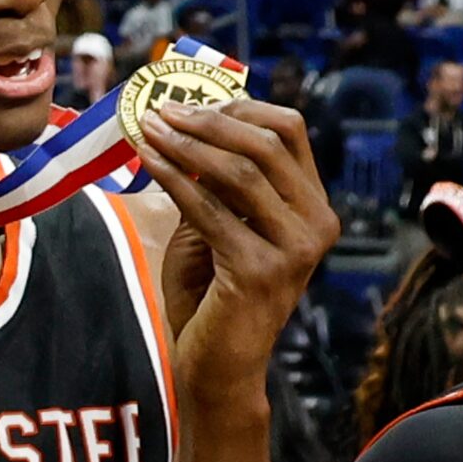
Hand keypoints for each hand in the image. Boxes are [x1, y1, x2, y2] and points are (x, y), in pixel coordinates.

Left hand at [140, 99, 336, 401]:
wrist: (219, 362)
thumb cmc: (213, 291)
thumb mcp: (217, 223)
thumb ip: (212, 180)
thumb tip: (180, 120)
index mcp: (313, 206)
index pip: (290, 131)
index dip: (239, 107)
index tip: (189, 99)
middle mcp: (317, 224)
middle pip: (266, 144)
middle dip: (207, 119)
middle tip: (160, 108)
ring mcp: (294, 249)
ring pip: (240, 172)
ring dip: (185, 143)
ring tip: (147, 127)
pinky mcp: (260, 270)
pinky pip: (209, 209)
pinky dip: (172, 176)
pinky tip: (145, 158)